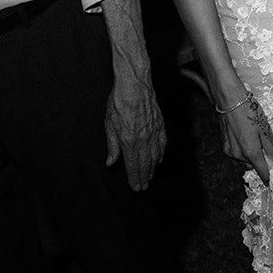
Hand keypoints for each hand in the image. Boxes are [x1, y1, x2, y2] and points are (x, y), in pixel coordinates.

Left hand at [105, 72, 166, 190]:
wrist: (135, 85)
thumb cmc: (120, 102)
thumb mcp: (109, 125)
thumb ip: (112, 146)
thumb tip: (111, 162)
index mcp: (129, 141)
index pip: (133, 165)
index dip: (134, 178)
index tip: (136, 187)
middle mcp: (143, 139)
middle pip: (145, 163)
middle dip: (144, 177)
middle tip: (143, 187)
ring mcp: (154, 132)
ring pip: (155, 155)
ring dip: (152, 168)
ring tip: (151, 176)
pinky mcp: (160, 124)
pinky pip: (162, 143)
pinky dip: (161, 153)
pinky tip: (160, 159)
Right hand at [218, 92, 272, 184]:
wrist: (230, 100)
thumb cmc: (249, 112)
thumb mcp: (265, 128)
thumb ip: (271, 147)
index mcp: (251, 152)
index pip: (262, 172)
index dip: (269, 177)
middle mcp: (239, 155)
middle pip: (253, 166)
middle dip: (260, 162)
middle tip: (265, 149)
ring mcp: (230, 151)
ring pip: (244, 160)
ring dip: (251, 155)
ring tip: (254, 138)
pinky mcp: (224, 146)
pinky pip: (237, 154)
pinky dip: (242, 150)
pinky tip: (245, 136)